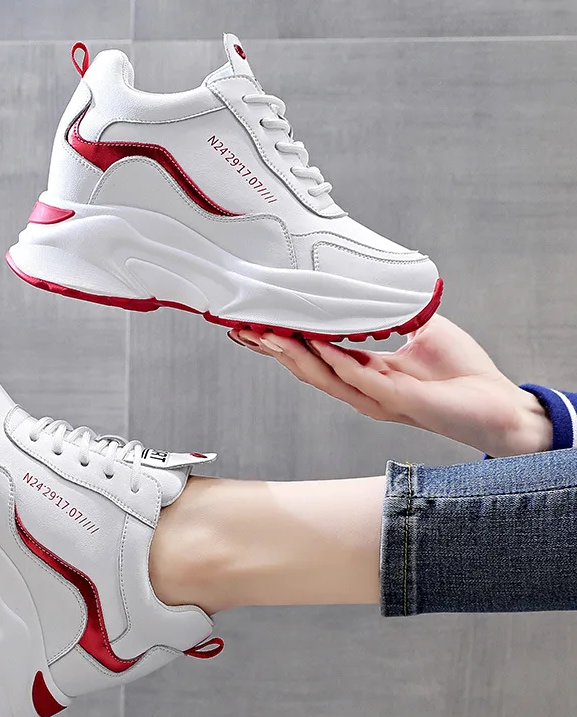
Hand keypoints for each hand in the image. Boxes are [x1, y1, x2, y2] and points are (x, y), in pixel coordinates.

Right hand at [231, 315, 551, 457]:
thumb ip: (391, 314)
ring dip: (292, 355)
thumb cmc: (462, 373)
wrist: (498, 406)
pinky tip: (314, 342)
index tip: (254, 324)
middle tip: (243, 328)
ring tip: (266, 333)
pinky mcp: (397, 399)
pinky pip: (358, 377)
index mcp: (365, 373)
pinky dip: (335, 359)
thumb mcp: (421, 329)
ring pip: (323, 376)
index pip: (314, 357)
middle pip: (306, 369)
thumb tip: (369, 286)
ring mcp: (376, 397)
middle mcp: (362, 389)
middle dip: (273, 348)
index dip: (283, 342)